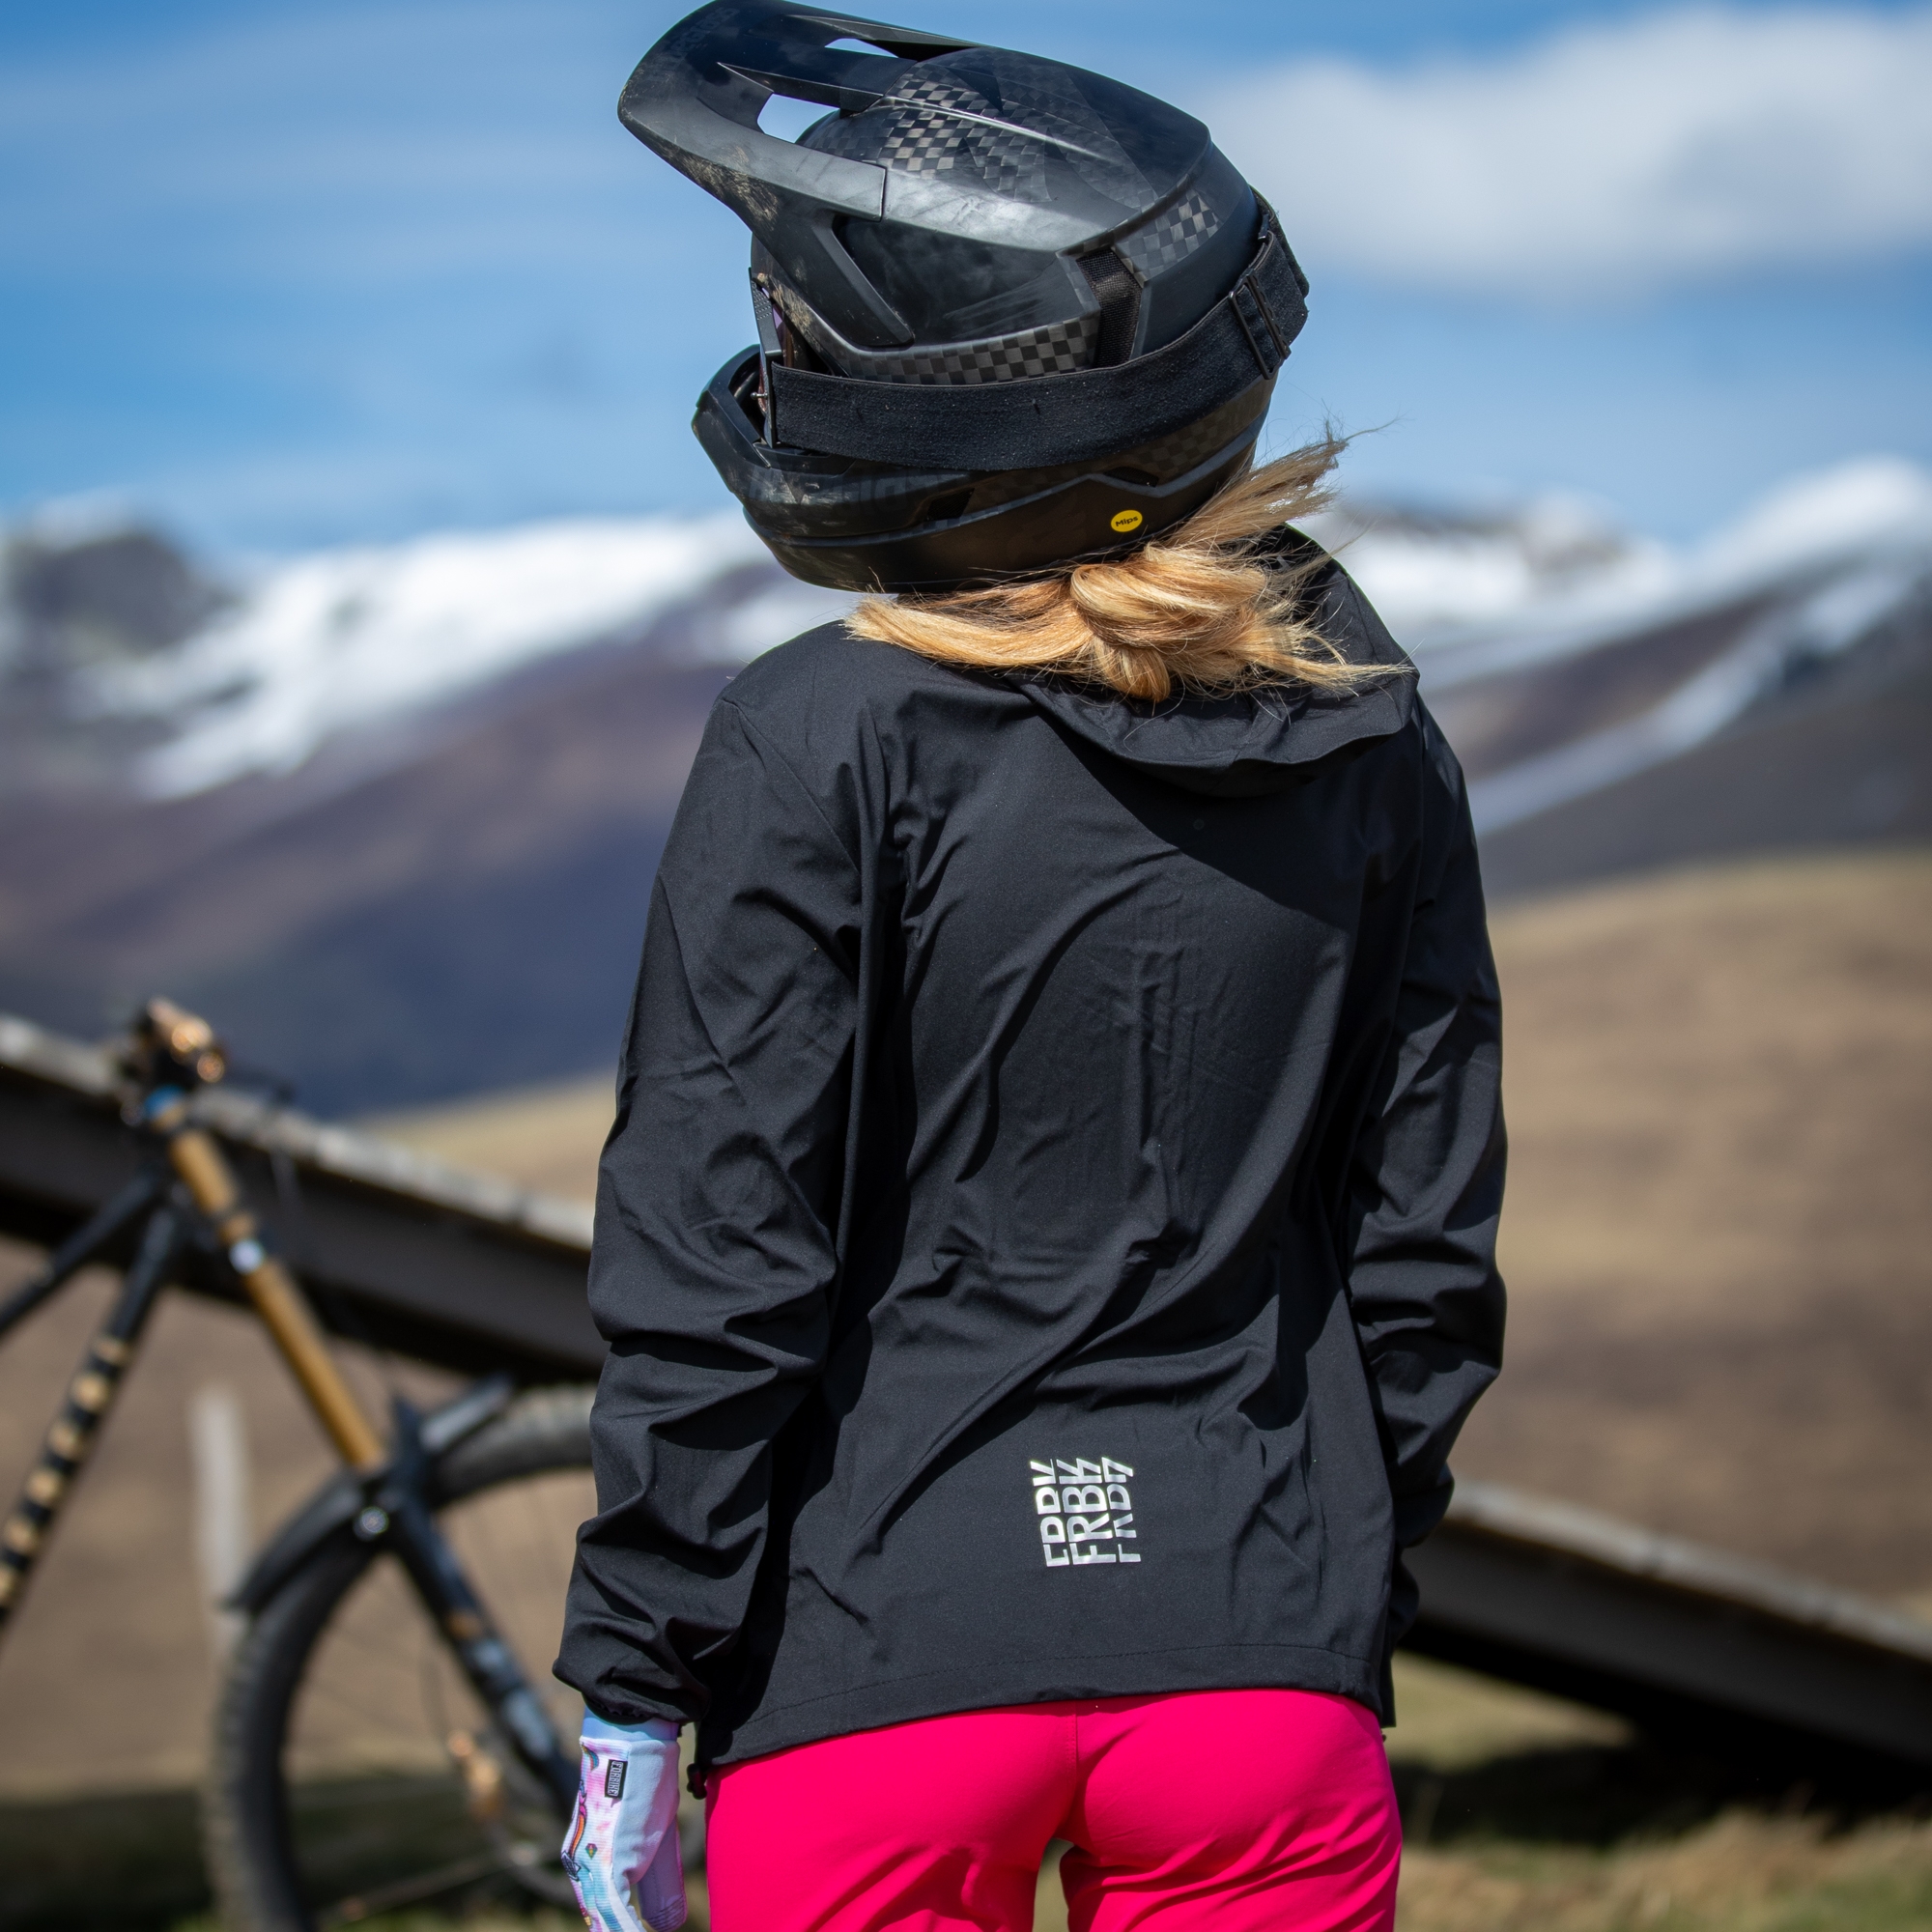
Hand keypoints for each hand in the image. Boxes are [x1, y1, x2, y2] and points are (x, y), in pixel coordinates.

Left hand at [561, 1710, 685, 1931]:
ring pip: (604, 1921)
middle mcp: (580, 1867)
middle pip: (600, 1919)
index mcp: (589, 1859)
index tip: (633, 1931)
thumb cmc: (646, 1779)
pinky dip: (627, 1931)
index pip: (602, 1911)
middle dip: (618, 1930)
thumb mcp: (656, 1839)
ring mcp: (589, 1867)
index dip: (619, 1927)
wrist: (633, 1739)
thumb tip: (667, 1927)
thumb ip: (660, 1885)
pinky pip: (615, 1914)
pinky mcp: (605, 1864)